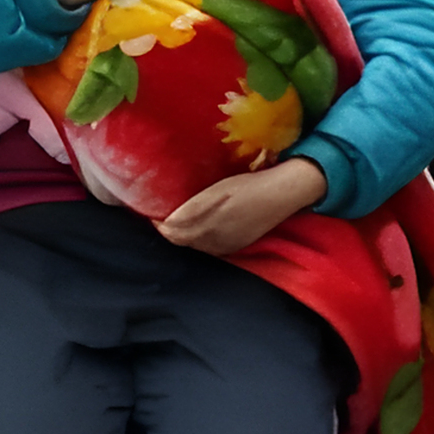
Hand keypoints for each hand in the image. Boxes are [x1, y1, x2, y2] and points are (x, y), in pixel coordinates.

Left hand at [156, 157, 328, 255]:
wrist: (282, 194)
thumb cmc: (248, 186)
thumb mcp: (218, 192)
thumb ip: (192, 210)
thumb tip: (167, 224)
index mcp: (208, 227)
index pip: (172, 233)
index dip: (159, 223)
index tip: (151, 209)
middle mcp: (215, 241)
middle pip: (181, 241)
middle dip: (168, 229)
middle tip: (160, 212)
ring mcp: (227, 245)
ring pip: (194, 245)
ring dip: (182, 234)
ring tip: (176, 218)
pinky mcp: (237, 244)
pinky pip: (210, 247)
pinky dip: (198, 238)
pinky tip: (199, 226)